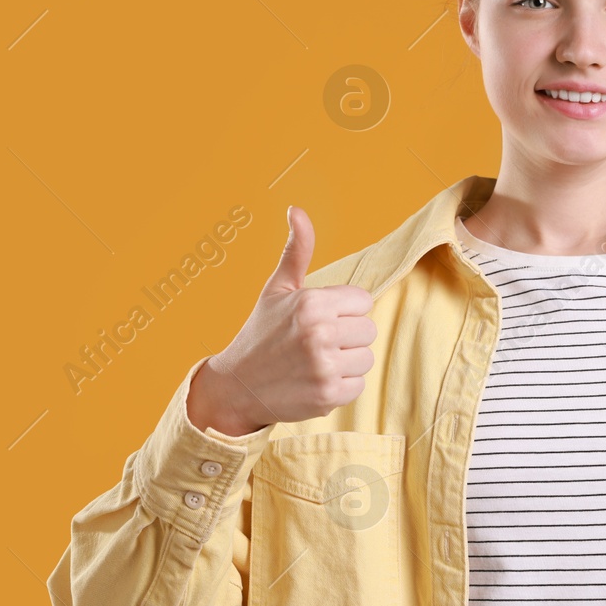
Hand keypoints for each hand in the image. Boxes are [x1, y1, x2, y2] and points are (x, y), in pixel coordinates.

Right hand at [186, 206, 375, 434]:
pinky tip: (315, 382)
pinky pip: (359, 385)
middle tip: (315, 344)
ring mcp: (325, 366)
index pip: (363, 301)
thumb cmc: (261, 333)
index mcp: (312, 302)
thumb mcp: (277, 289)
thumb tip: (296, 210)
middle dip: (347, 337)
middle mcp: (320, 332)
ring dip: (346, 363)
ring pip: (366, 358)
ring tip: (315, 362)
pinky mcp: (329, 395)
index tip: (319, 320)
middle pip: (369, 330)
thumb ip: (297, 250)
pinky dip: (341, 387)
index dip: (344, 311)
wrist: (236, 387)